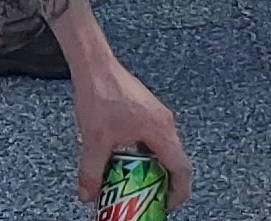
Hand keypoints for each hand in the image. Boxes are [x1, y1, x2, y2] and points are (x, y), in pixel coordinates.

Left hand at [71, 55, 191, 212]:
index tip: (167, 205)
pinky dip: (144, 155)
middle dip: (163, 184)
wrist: (95, 65)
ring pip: (163, 150)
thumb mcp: (94, 140)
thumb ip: (91, 172)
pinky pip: (153, 139)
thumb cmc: (101, 92)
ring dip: (152, 168)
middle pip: (174, 162)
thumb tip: (88, 195)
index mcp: (161, 132)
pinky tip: (125, 160)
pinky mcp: (146, 111)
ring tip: (136, 182)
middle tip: (149, 198)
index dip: (178, 193)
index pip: (182, 169)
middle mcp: (165, 123)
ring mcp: (157, 115)